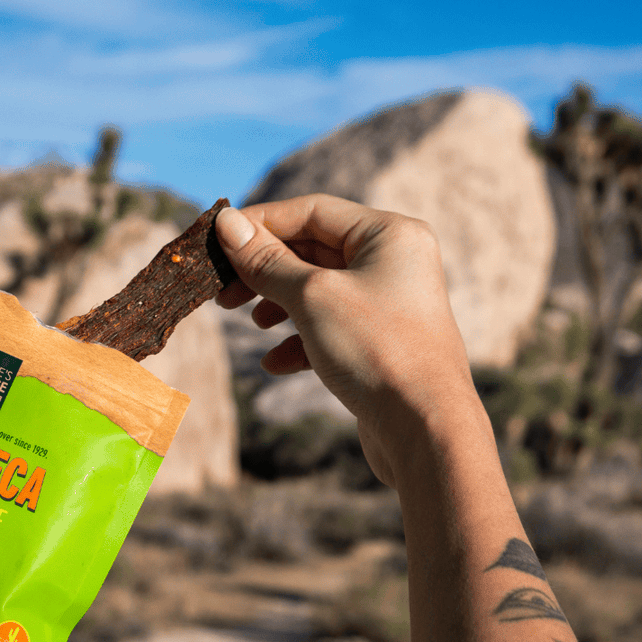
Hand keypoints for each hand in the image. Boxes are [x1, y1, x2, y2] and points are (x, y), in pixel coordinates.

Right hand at [214, 194, 479, 486]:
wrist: (425, 429)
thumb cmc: (376, 352)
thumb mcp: (311, 298)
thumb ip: (267, 260)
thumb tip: (227, 222)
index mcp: (389, 234)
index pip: (311, 211)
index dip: (260, 224)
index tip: (216, 242)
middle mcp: (395, 261)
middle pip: (312, 249)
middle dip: (264, 270)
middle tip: (224, 291)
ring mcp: (389, 303)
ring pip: (317, 290)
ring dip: (278, 304)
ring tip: (254, 324)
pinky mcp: (381, 342)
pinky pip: (330, 326)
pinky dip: (299, 339)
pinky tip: (276, 363)